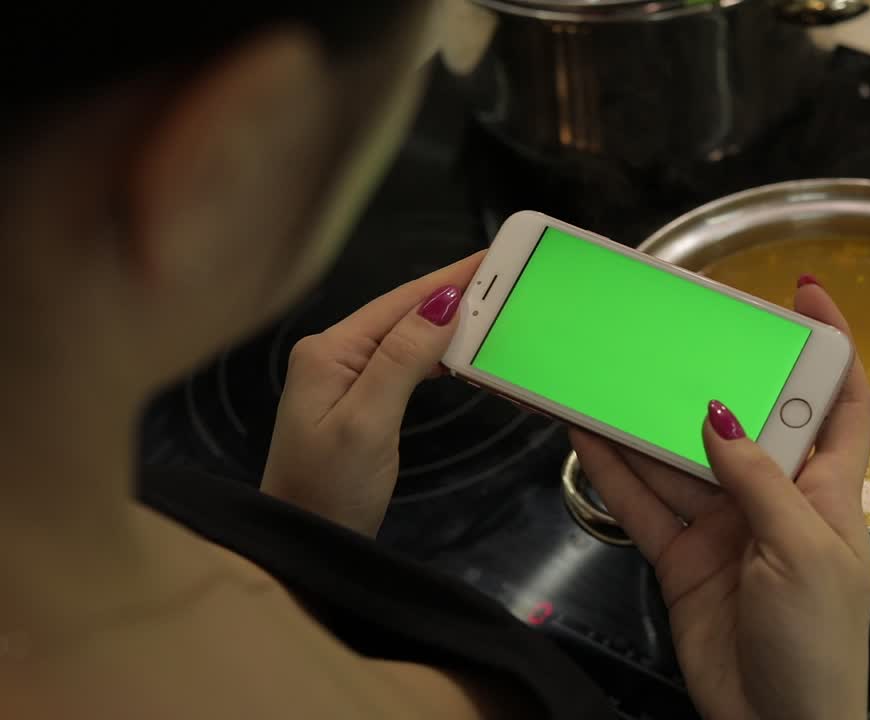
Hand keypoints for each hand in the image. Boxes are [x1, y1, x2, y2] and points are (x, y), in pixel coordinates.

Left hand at [261, 252, 484, 535]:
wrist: (302, 546)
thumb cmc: (330, 487)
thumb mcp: (368, 421)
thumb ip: (402, 359)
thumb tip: (443, 302)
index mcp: (330, 351)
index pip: (400, 301)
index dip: (449, 278)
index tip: (494, 256)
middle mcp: (334, 356)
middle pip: (403, 314)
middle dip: (453, 294)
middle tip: (508, 277)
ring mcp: (345, 380)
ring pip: (406, 338)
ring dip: (448, 324)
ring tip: (496, 307)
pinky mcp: (359, 404)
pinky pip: (404, 365)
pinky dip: (437, 355)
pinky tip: (462, 351)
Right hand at [570, 280, 869, 719]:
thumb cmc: (818, 641)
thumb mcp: (802, 550)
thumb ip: (759, 479)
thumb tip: (720, 413)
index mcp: (827, 489)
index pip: (840, 402)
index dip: (831, 346)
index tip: (806, 293)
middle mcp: (776, 498)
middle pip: (745, 419)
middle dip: (714, 373)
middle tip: (679, 325)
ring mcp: (726, 525)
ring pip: (681, 457)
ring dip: (646, 420)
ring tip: (611, 370)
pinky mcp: (683, 557)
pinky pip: (646, 502)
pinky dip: (615, 470)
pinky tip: (586, 432)